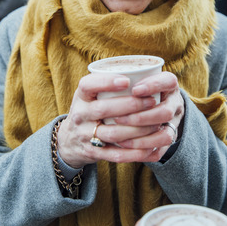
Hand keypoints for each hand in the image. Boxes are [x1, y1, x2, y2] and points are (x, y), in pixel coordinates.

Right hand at [57, 71, 183, 167]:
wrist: (69, 140)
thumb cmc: (89, 109)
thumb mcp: (89, 94)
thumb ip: (106, 83)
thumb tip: (142, 70)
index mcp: (80, 96)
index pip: (88, 85)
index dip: (107, 82)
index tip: (127, 80)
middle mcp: (80, 115)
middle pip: (104, 109)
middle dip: (131, 105)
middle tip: (152, 101)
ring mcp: (85, 135)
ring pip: (114, 133)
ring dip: (138, 129)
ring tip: (157, 123)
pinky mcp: (94, 154)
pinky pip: (117, 155)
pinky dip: (136, 153)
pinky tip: (152, 147)